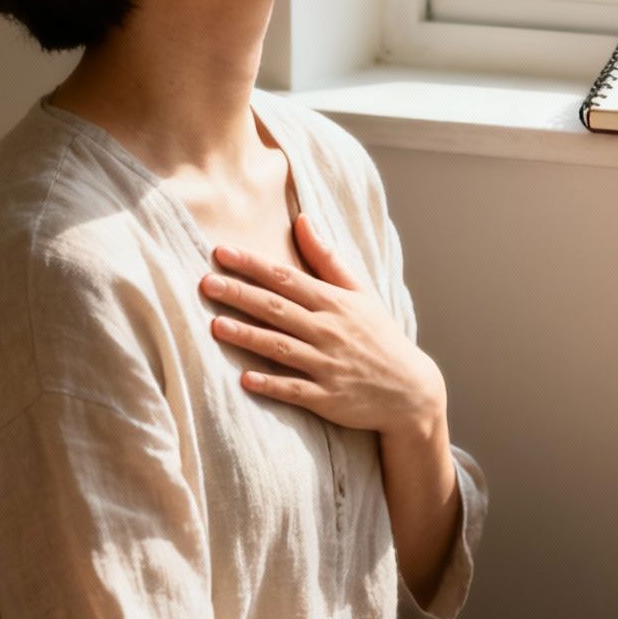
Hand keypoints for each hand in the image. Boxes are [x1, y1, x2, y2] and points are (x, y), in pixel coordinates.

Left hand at [200, 213, 447, 440]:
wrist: (411, 390)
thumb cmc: (379, 336)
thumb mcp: (361, 293)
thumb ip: (327, 259)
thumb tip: (302, 219)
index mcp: (334, 303)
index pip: (287, 278)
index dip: (253, 265)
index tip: (222, 252)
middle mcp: (329, 331)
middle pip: (277, 309)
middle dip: (240, 295)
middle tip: (206, 283)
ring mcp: (328, 366)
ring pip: (281, 348)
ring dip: (248, 337)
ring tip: (215, 325)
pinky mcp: (328, 398)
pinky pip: (295, 390)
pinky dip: (271, 385)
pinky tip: (245, 378)